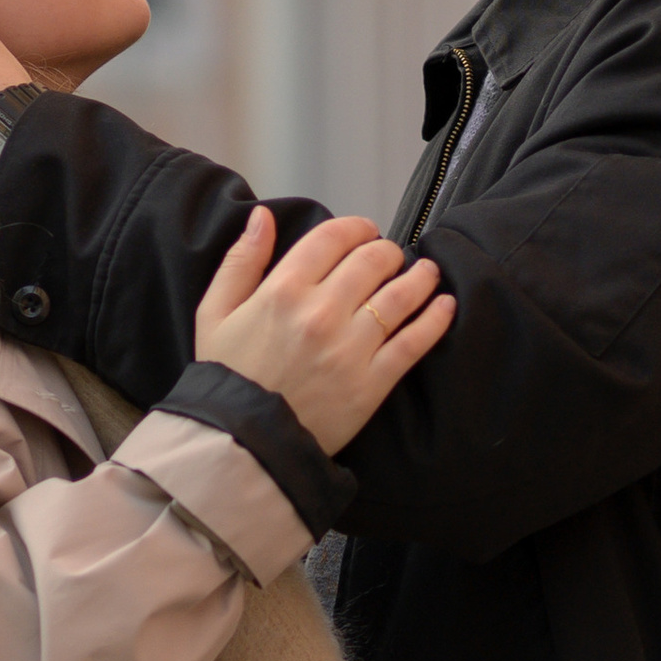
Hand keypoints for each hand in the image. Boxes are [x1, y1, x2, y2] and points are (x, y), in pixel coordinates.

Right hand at [194, 207, 454, 457]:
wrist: (241, 443)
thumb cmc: (228, 376)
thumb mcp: (215, 312)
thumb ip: (241, 260)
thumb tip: (262, 216)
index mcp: (282, 291)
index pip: (332, 238)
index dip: (355, 228)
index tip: (364, 232)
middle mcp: (320, 313)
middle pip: (372, 261)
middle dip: (386, 251)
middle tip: (390, 256)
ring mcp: (349, 349)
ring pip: (399, 296)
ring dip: (420, 276)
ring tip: (427, 272)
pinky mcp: (371, 383)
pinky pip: (413, 342)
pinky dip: (435, 319)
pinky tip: (445, 305)